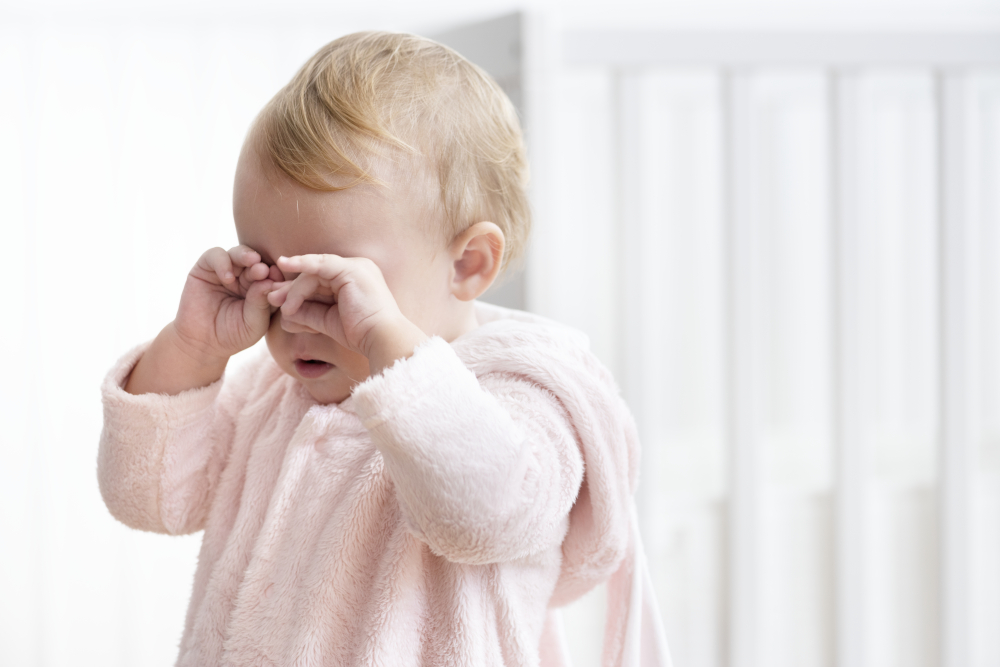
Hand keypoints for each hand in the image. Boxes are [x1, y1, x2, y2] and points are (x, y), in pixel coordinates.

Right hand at [172, 245, 282, 362]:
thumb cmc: (234, 335)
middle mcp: (246, 277)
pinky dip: (223, 262)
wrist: (202, 343)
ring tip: (253, 263)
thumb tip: (268, 281)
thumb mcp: (253, 324)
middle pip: (258, 262)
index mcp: (262, 288)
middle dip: (261, 265)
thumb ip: (261, 304)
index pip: (274, 276)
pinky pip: (216, 255)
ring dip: (246, 256)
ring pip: (239, 253)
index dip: (277, 276)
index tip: (280, 280)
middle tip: (264, 270)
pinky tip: (228, 278)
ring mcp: (228, 270)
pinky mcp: (206, 268)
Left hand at [267, 254, 423, 362]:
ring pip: (315, 273)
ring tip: (279, 303)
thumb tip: (284, 314)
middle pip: (316, 276)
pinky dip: (302, 264)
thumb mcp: (328, 321)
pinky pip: (321, 264)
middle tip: (272, 298)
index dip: (299, 291)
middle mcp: (358, 269)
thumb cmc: (360, 335)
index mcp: (355, 282)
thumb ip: (308, 313)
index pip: (322, 281)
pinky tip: (285, 264)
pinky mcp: (351, 268)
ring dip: (294, 288)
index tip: (280, 301)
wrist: (381, 339)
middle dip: (292, 288)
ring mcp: (356, 267)